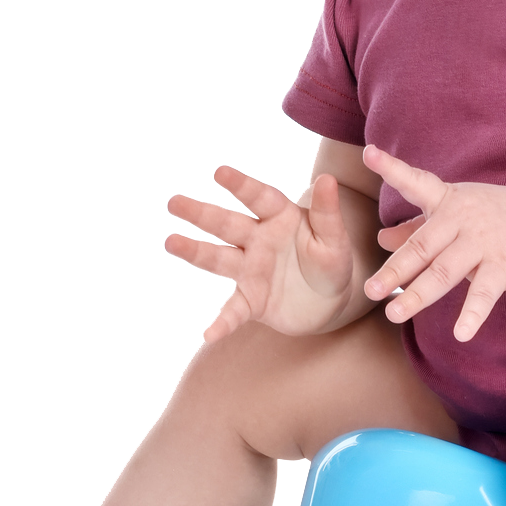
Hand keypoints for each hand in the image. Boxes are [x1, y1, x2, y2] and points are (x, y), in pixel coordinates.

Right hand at [165, 166, 355, 342]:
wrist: (329, 302)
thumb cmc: (330, 262)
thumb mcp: (335, 239)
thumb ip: (328, 212)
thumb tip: (327, 178)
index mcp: (279, 217)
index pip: (259, 198)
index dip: (240, 185)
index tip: (219, 172)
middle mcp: (258, 240)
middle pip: (226, 224)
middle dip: (200, 213)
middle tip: (173, 202)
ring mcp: (250, 270)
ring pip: (219, 259)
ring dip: (194, 252)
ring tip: (170, 242)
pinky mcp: (250, 301)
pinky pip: (234, 312)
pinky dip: (222, 323)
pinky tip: (209, 334)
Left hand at [362, 145, 505, 341]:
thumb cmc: (496, 218)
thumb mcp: (456, 215)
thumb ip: (418, 226)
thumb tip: (381, 238)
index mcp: (447, 200)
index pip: (415, 182)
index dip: (392, 169)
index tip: (369, 154)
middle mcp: (463, 218)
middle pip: (421, 246)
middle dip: (395, 269)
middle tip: (369, 289)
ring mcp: (484, 242)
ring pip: (444, 272)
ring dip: (418, 295)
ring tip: (394, 313)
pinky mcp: (505, 265)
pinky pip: (485, 293)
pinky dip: (473, 315)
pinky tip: (460, 334)